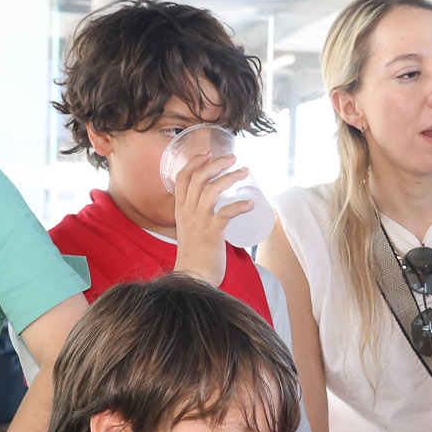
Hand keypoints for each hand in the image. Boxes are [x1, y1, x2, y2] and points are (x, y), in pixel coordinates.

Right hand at [167, 150, 252, 287]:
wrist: (192, 279)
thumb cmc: (195, 257)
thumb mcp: (190, 231)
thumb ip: (199, 218)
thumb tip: (218, 211)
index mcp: (181, 210)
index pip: (182, 178)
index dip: (193, 162)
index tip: (207, 152)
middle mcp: (187, 213)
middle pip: (199, 178)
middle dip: (217, 164)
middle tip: (234, 158)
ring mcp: (199, 222)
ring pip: (212, 190)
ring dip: (230, 178)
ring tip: (245, 172)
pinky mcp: (212, 234)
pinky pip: (225, 213)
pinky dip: (239, 206)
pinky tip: (250, 203)